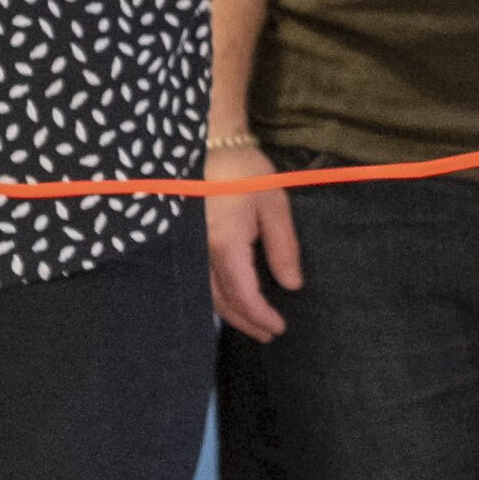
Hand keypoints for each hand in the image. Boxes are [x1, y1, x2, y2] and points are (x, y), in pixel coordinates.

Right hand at [204, 143, 300, 340]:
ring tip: (253, 323)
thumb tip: (292, 285)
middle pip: (223, 301)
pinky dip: (217, 297)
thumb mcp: (273, 204)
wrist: (210, 145)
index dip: (261, 316)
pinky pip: (200, 281)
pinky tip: (230, 301)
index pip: (243, 295)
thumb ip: (283, 247)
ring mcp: (190, 249)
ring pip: (208, 295)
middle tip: (268, 334)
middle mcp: (201, 253)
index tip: (279, 327)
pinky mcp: (186, 243)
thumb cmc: (245, 171)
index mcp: (225, 244)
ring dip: (230, 313)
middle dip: (246, 321)